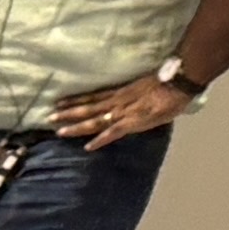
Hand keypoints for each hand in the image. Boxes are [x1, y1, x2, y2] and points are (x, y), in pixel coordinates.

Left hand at [49, 73, 189, 144]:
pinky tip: (88, 147)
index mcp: (121, 93)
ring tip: (59, 131)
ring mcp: (124, 112)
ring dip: (76, 126)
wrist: (179, 83)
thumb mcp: (146, 87)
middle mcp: (118, 102)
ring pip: (95, 120)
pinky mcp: (133, 121)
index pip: (93, 97)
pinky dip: (101, 139)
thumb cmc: (167, 83)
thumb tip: (132, 99)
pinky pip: (113, 132)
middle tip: (49, 117)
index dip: (75, 100)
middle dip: (68, 113)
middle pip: (88, 108)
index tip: (58, 102)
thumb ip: (136, 95)